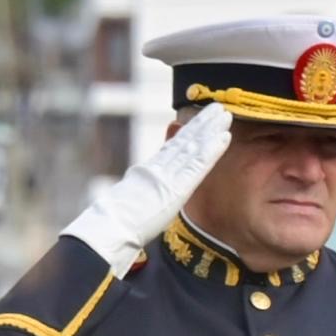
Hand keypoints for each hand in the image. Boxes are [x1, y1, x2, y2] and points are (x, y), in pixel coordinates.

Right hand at [61, 102, 233, 264]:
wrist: (110, 228)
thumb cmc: (113, 224)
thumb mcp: (126, 201)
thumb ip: (138, 191)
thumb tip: (137, 187)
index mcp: (145, 173)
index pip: (170, 149)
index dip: (185, 133)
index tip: (197, 121)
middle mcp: (157, 169)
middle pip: (183, 141)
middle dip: (201, 124)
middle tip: (217, 108)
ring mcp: (167, 176)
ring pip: (193, 147)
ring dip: (211, 130)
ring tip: (225, 114)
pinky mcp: (177, 187)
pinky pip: (197, 165)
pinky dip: (212, 150)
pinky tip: (224, 137)